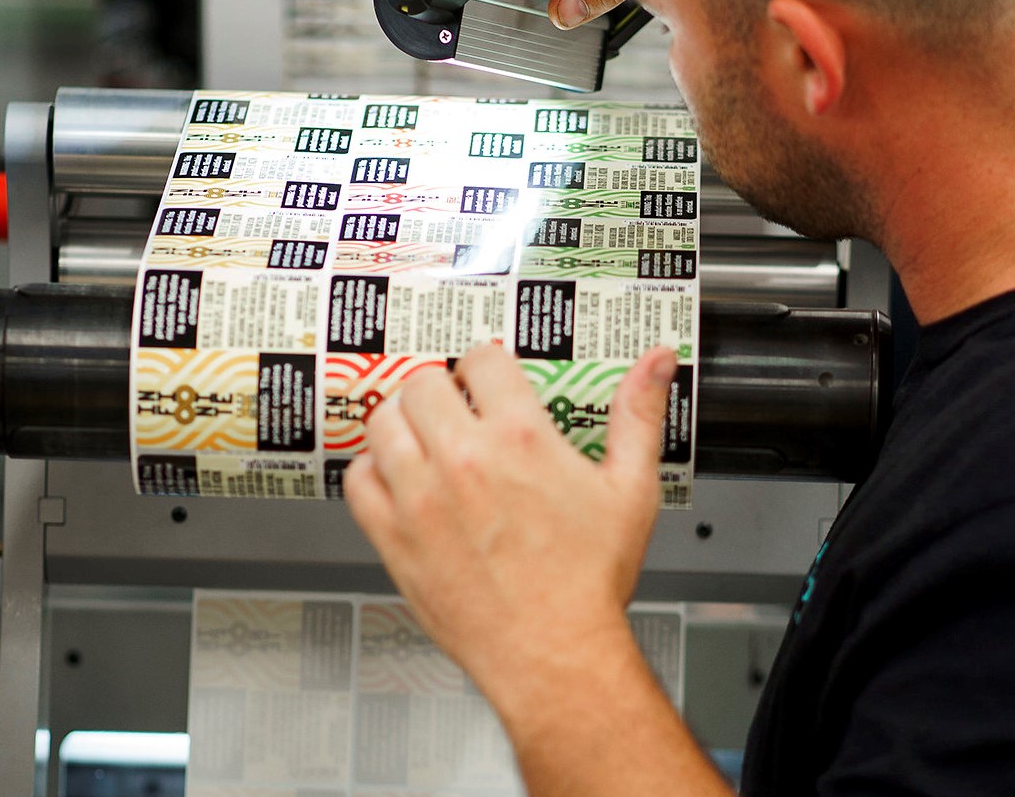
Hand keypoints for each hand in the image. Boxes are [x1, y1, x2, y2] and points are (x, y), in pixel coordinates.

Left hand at [344, 342, 676, 711]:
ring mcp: (421, 498)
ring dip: (403, 421)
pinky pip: (357, 479)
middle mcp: (464, 460)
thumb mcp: (631, 489)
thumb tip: (656, 365)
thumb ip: (639, 416)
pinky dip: (372, 471)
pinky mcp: (395, 537)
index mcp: (520, 439)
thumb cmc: (589, 582)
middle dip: (444, 389)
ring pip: (383, 421)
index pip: (482, 360)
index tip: (490, 381)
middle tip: (457, 409)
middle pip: (425, 382)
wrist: (554, 654)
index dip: (488, 365)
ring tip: (424, 436)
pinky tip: (398, 479)